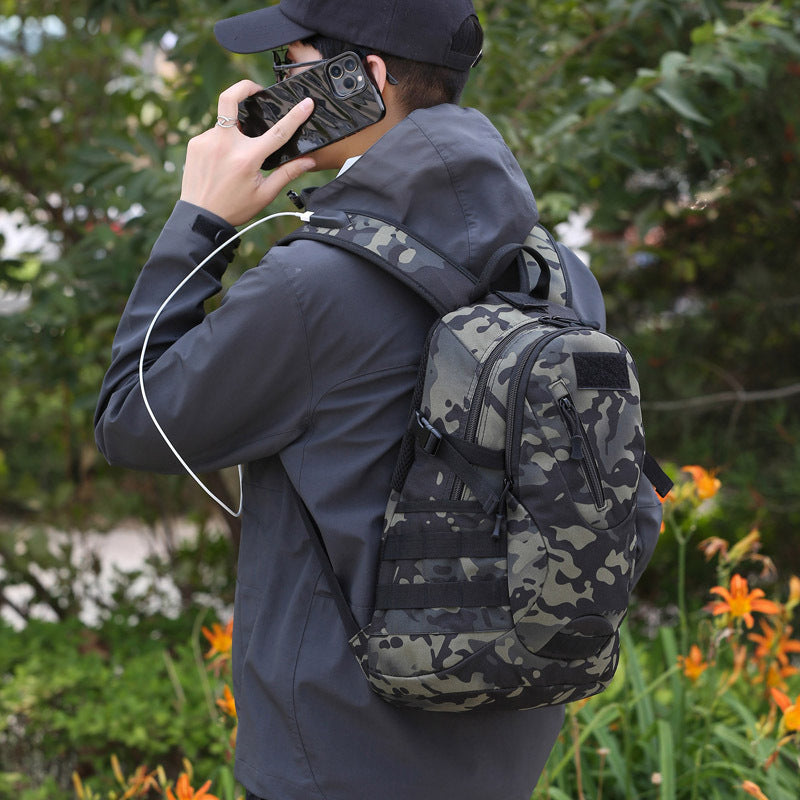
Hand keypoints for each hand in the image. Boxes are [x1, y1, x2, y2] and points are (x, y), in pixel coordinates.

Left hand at [180, 80, 315, 225]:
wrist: (200, 217)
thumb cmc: (234, 208)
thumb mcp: (265, 194)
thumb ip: (287, 173)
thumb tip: (308, 161)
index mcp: (247, 158)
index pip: (277, 132)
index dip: (295, 116)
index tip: (306, 103)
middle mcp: (225, 144)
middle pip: (230, 99)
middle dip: (244, 87)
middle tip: (255, 90)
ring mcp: (206, 141)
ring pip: (225, 123)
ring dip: (234, 132)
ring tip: (236, 155)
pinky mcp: (195, 143)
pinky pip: (213, 134)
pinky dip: (222, 143)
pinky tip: (222, 162)